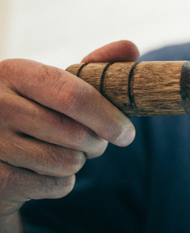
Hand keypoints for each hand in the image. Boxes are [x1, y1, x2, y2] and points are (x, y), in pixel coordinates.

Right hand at [0, 40, 138, 216]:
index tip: (126, 133)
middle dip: (97, 143)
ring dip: (78, 162)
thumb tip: (131, 47)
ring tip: (64, 151)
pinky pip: (54, 186)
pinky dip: (61, 182)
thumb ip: (95, 65)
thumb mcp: (56, 82)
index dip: (107, 117)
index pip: (74, 97)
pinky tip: (45, 170)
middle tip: (95, 142)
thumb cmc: (35, 108)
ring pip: (67, 163)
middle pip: (75, 134)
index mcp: (15, 72)